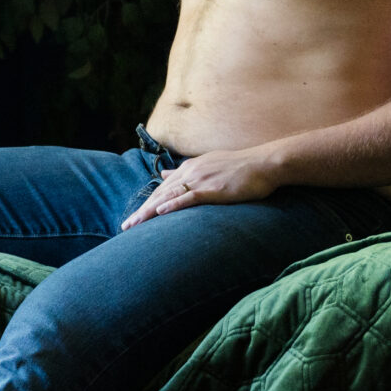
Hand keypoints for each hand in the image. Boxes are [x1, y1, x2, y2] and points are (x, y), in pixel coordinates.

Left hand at [120, 147, 284, 228]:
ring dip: (150, 212)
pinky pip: (189, 197)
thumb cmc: (241, 167)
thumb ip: (186, 171)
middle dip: (141, 211)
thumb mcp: (209, 164)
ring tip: (134, 225)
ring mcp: (201, 180)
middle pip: (160, 194)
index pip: (163, 189)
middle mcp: (191, 172)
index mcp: (190, 168)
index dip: (146, 204)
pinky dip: (173, 205)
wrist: (264, 164)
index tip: (134, 218)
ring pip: (169, 196)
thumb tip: (165, 174)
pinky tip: (160, 213)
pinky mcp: (213, 189)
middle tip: (125, 227)